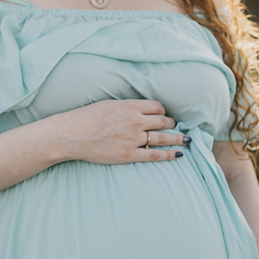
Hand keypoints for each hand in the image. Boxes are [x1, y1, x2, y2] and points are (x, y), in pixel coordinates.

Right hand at [56, 99, 188, 164]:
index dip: (163, 112)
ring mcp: (133, 139)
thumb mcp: (109, 104)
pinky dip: (168, 155)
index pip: (157, 107)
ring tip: (186, 140)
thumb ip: (126, 106)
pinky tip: (178, 154)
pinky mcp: (128, 154)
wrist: (72, 134)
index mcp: (130, 106)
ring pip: (162, 138)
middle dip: (171, 124)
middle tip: (176, 126)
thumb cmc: (86, 117)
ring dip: (176, 138)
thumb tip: (138, 109)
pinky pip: (154, 155)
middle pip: (163, 121)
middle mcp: (135, 121)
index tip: (164, 115)